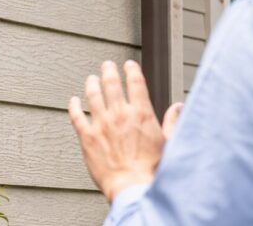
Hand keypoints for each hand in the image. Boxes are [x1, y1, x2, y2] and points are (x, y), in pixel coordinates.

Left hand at [68, 60, 182, 202]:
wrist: (132, 188)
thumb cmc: (152, 169)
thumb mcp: (168, 142)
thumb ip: (173, 122)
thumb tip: (179, 107)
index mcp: (141, 113)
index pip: (135, 82)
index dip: (131, 70)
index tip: (128, 64)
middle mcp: (120, 114)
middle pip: (111, 84)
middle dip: (109, 71)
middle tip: (107, 65)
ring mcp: (101, 125)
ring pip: (93, 95)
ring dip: (92, 84)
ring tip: (91, 79)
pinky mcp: (87, 138)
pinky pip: (77, 116)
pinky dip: (74, 106)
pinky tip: (73, 101)